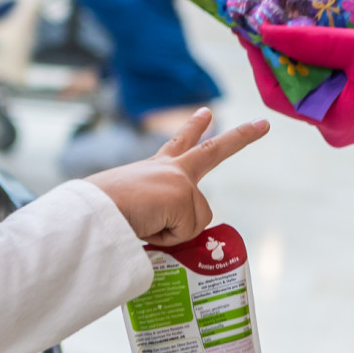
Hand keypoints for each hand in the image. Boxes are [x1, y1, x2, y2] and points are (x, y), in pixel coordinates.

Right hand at [87, 108, 267, 246]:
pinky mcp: (183, 195)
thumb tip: (168, 235)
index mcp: (153, 168)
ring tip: (143, 226)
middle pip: (212, 151)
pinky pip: (187, 233)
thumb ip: (154, 214)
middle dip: (241, 137)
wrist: (89, 214)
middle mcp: (168, 168)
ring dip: (173, 234)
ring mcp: (178, 179)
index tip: (207, 112)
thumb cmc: (101, 216)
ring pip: (197, 220)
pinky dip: (167, 240)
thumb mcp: (131, 209)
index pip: (177, 144)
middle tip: (263, 124)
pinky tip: (146, 227)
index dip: (193, 127)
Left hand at [248, 23, 353, 146]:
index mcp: (327, 116)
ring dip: (345, 17)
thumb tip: (265, 32)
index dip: (260, 56)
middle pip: (306, 67)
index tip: (250, 24)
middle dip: (309, 23)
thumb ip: (312, 40)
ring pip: (335, 57)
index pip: (276, 89)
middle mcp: (336, 117)